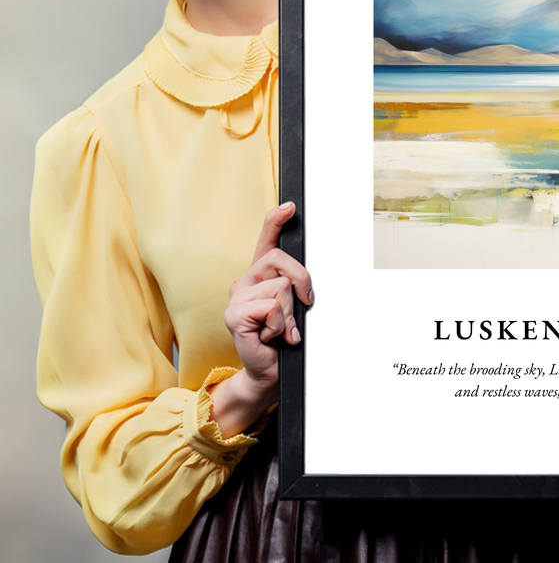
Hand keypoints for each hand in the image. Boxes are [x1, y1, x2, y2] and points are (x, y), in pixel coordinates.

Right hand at [209, 202, 313, 436]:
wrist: (269, 371)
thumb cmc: (282, 338)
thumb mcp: (294, 306)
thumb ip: (295, 286)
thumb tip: (304, 279)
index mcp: (260, 275)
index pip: (266, 240)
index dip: (276, 220)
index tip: (290, 206)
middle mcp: (245, 281)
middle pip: (281, 260)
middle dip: (302, 282)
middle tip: (302, 306)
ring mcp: (237, 297)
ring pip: (281, 287)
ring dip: (290, 313)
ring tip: (281, 329)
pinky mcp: (234, 315)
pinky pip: (271, 307)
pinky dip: (280, 325)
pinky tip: (271, 336)